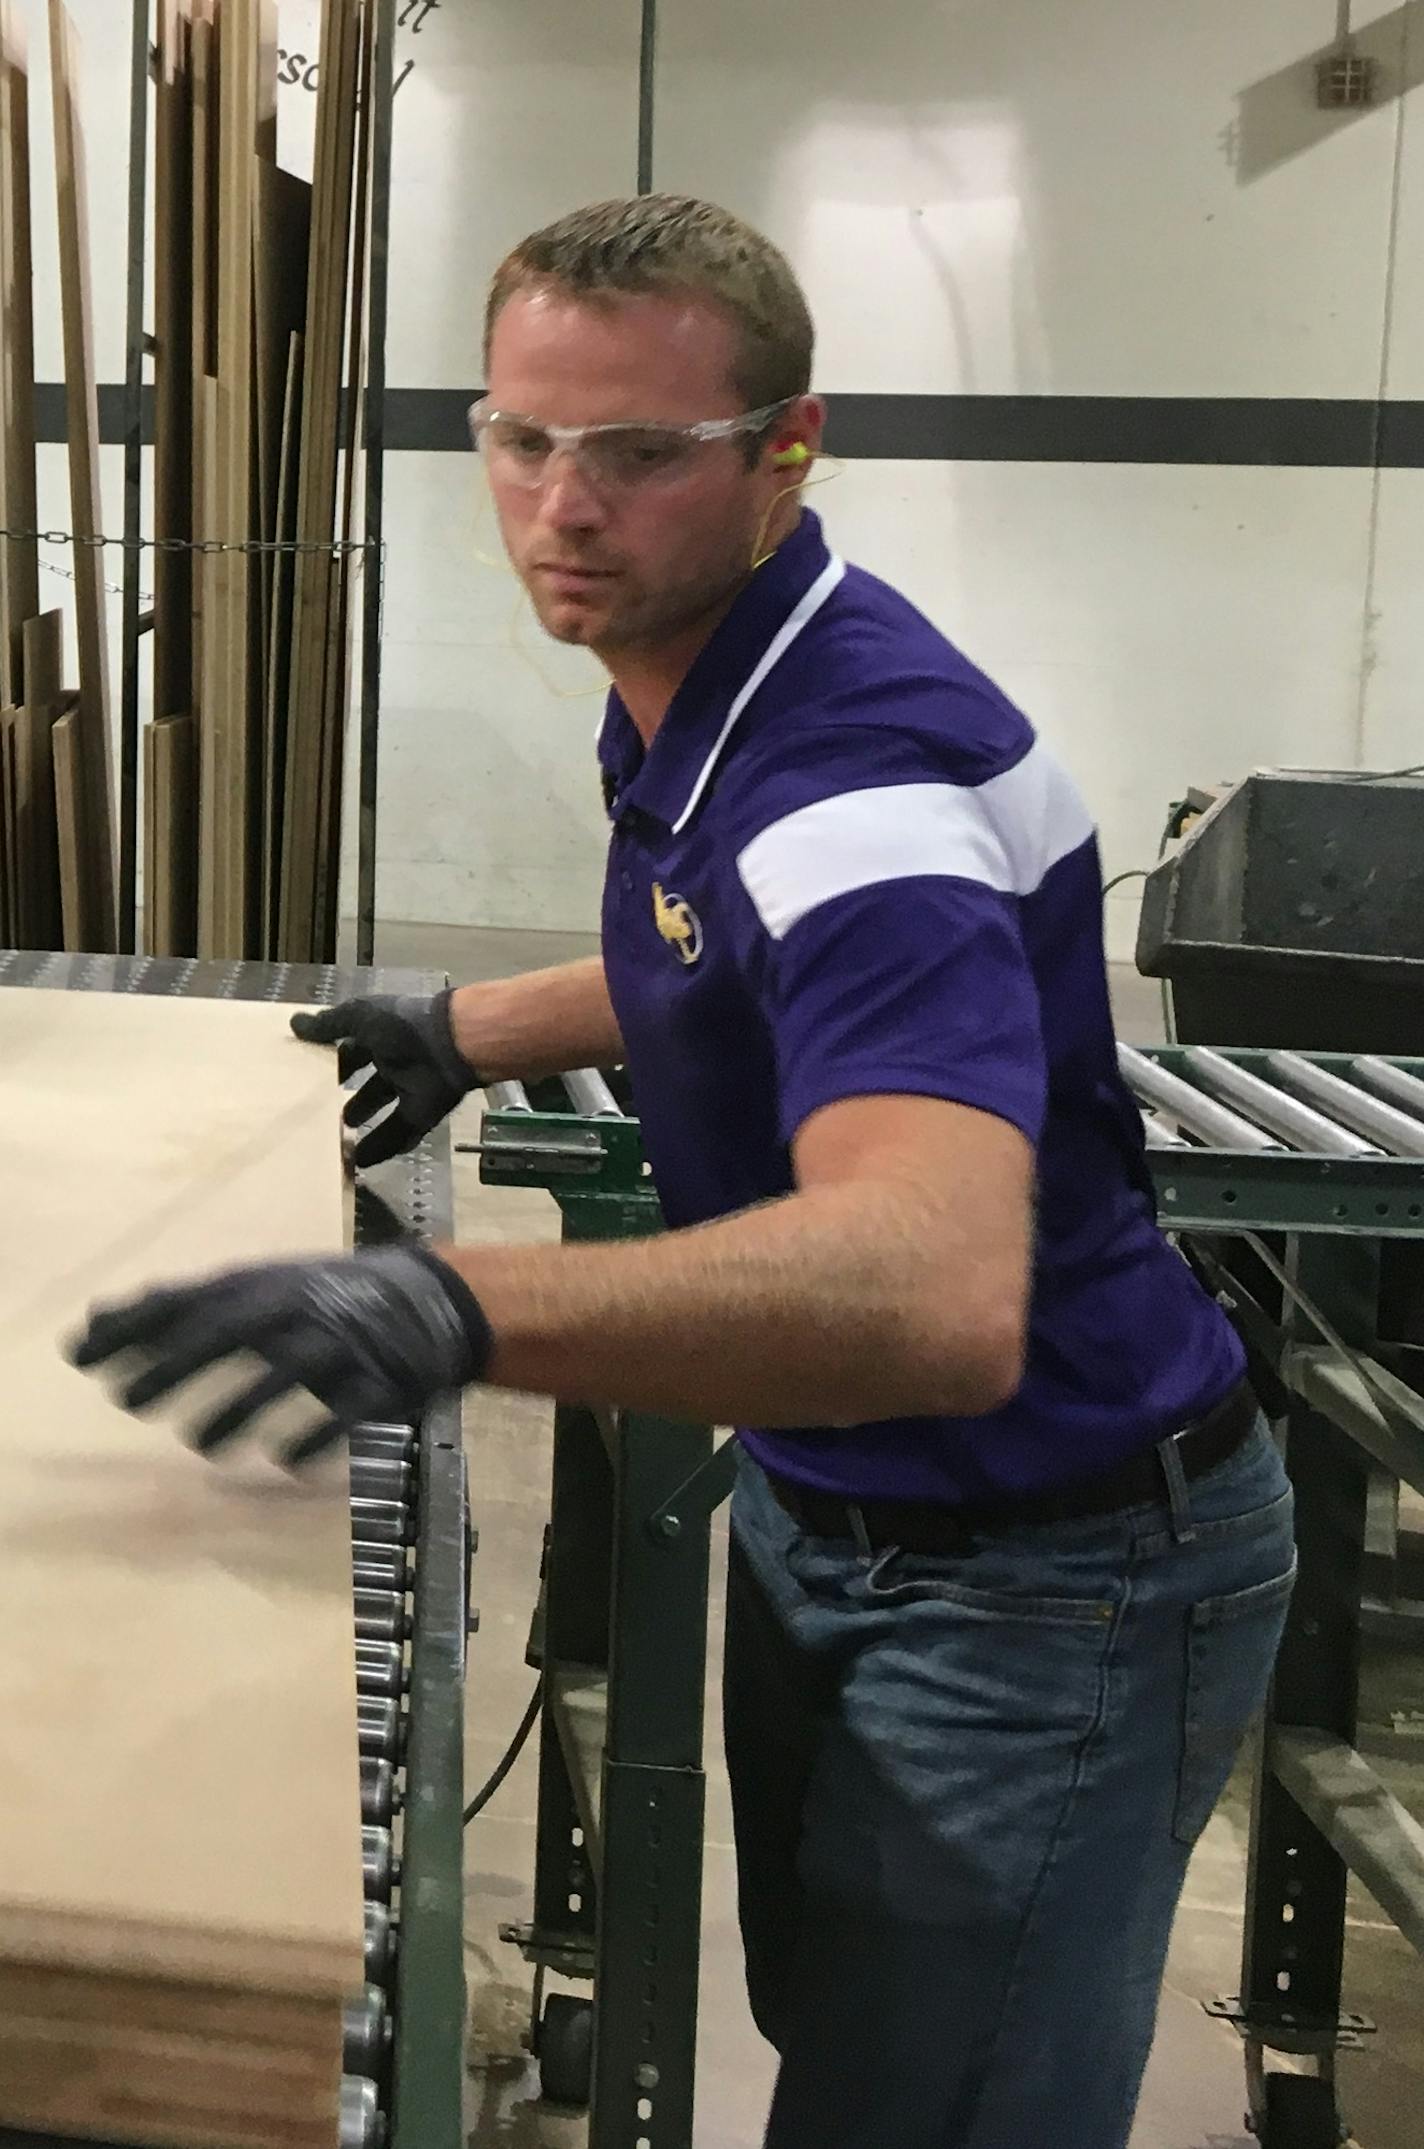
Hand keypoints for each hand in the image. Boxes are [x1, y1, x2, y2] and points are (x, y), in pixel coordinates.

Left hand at [68, 1245, 491, 1465]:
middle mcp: (297, 1309)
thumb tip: (101, 1320)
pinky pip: (345, 1411)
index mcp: (264, 1285)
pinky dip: (316, 1436)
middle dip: (177, 1364)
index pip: (189, 1300)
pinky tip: (286, 1462)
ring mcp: (340, 1345)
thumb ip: (185, 1308)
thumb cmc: (327, 1299)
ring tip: (201, 1443)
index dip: (136, 1326)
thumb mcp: (258, 1290)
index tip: (83, 1356)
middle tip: (127, 1401)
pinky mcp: (378, 1382)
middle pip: (230, 1331)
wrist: (433, 1300)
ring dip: (241, 1408)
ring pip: (286, 1372)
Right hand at [291, 992, 478, 1165]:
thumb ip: (329, 1024)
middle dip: (352, 1100)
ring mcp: (411, 1089)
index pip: (353, 1051)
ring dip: (365, 1126)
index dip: (335, 1063)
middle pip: (370, 1085)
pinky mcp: (423, 1112)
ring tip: (339, 1143)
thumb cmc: (403, 1025)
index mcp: (382, 1036)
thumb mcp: (359, 1017)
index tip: (311, 1079)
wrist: (451, 1044)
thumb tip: (294, 1023)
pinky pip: (400, 1133)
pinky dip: (382, 1148)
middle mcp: (396, 1062)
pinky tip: (360, 1162)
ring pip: (384, 1111)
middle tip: (328, 1117)